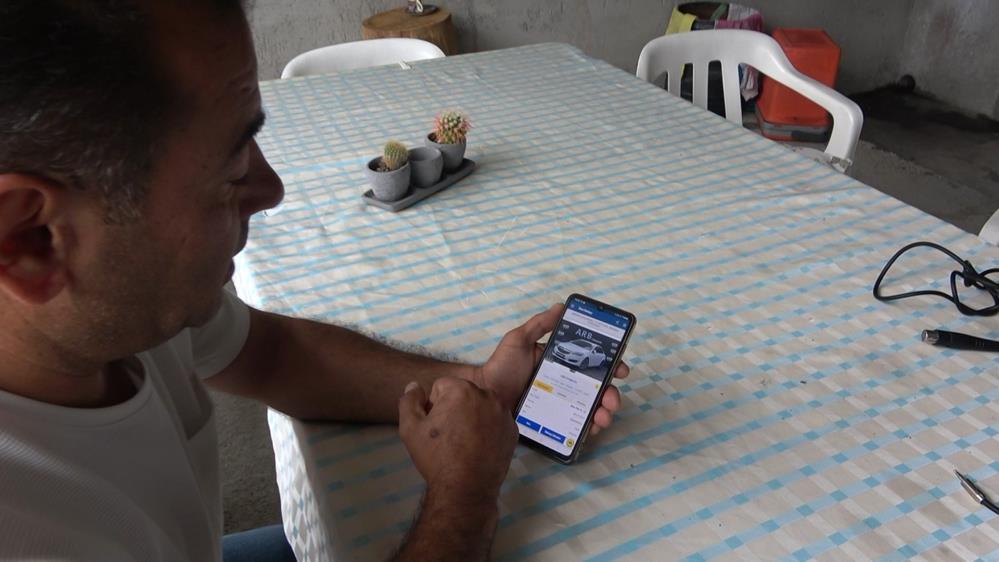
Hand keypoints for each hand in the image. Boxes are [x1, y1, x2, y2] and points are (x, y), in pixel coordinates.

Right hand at [398, 377, 517, 499]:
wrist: (466, 489)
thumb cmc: (436, 457)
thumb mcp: (410, 429)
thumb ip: (409, 401)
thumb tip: (414, 385)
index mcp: (462, 390)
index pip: (442, 386)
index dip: (433, 406)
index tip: (434, 426)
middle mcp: (487, 395)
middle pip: (464, 394)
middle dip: (454, 408)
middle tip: (448, 435)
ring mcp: (503, 413)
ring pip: (481, 406)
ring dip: (472, 416)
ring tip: (464, 442)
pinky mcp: (513, 430)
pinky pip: (496, 421)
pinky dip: (488, 429)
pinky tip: (479, 447)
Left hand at [473, 303, 630, 435]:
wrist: (485, 399)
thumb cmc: (500, 368)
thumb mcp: (518, 340)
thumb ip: (539, 324)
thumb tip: (561, 307)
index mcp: (559, 363)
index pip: (590, 362)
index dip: (610, 365)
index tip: (621, 370)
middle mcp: (563, 383)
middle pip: (596, 387)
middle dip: (611, 393)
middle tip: (612, 399)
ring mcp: (560, 404)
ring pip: (591, 408)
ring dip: (605, 411)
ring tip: (603, 416)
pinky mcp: (554, 423)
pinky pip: (578, 425)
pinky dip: (591, 427)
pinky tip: (593, 427)